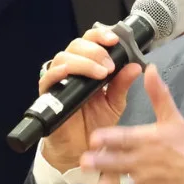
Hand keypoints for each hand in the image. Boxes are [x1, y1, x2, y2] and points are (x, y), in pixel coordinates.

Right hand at [39, 26, 142, 172]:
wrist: (81, 148)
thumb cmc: (95, 123)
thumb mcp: (115, 103)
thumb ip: (122, 84)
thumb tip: (136, 66)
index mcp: (89, 67)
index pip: (91, 42)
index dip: (100, 36)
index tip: (115, 40)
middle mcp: (73, 70)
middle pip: (76, 45)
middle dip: (95, 51)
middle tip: (109, 65)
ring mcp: (59, 81)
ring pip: (63, 58)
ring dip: (83, 62)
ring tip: (101, 73)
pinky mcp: (48, 95)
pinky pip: (47, 78)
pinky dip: (58, 72)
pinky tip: (69, 73)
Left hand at [81, 64, 183, 183]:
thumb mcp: (174, 119)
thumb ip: (158, 95)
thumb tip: (149, 68)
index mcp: (147, 140)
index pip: (123, 138)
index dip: (106, 139)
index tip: (93, 139)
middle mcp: (143, 162)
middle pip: (114, 163)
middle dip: (97, 164)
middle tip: (83, 162)